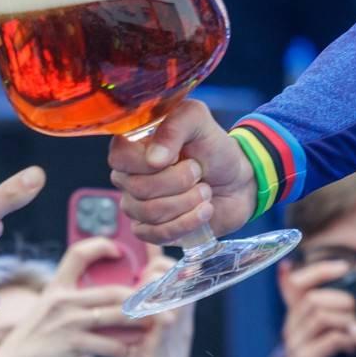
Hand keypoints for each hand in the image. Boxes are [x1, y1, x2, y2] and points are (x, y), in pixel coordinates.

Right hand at [0, 238, 139, 356]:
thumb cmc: (31, 342)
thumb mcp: (45, 311)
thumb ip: (69, 301)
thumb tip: (103, 298)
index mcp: (56, 288)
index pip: (78, 253)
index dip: (100, 245)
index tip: (118, 249)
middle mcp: (62, 300)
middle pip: (113, 290)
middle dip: (140, 296)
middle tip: (158, 298)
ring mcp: (68, 322)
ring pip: (117, 314)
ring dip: (140, 320)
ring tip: (153, 323)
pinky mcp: (72, 344)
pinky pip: (108, 343)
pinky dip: (123, 348)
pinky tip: (130, 350)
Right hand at [108, 100, 256, 243]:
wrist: (236, 182)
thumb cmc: (214, 149)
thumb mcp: (199, 121)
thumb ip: (176, 126)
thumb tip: (154, 159)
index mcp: (133, 146)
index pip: (119, 157)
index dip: (150, 161)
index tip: (178, 156)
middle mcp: (128, 176)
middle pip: (139, 188)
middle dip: (180, 181)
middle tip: (198, 172)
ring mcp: (136, 205)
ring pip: (150, 212)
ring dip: (188, 201)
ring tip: (205, 190)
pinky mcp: (150, 230)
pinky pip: (156, 235)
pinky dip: (187, 223)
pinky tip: (204, 210)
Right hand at [280, 258, 355, 356]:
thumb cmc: (324, 349)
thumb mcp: (330, 321)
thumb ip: (343, 295)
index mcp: (296, 310)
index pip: (298, 282)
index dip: (320, 270)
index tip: (345, 267)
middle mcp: (291, 323)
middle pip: (312, 298)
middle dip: (341, 297)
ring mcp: (295, 342)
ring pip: (320, 318)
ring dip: (346, 318)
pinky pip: (328, 341)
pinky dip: (346, 339)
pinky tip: (354, 346)